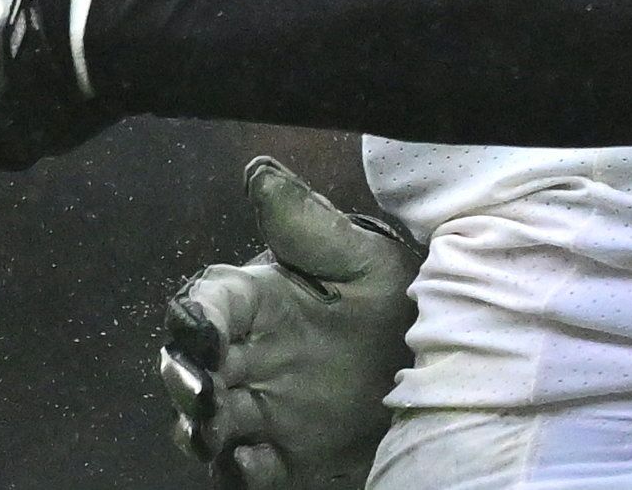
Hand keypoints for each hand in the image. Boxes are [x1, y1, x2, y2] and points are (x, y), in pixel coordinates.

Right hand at [160, 158, 424, 489]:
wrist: (448, 361)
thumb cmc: (399, 299)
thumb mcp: (363, 260)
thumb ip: (308, 224)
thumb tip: (259, 171)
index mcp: (263, 303)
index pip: (211, 304)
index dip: (197, 316)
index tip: (199, 328)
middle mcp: (251, 357)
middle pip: (193, 366)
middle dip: (183, 377)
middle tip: (197, 387)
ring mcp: (264, 407)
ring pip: (207, 420)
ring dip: (198, 426)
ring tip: (209, 430)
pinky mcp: (285, 453)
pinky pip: (248, 467)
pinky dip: (241, 469)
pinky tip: (251, 463)